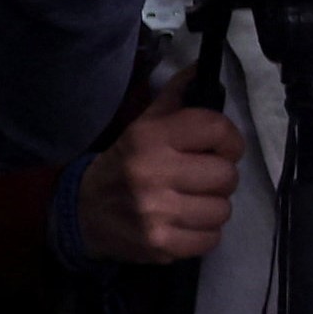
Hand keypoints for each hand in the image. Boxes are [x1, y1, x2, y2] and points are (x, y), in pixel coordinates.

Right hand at [80, 103, 241, 263]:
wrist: (83, 213)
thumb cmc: (124, 164)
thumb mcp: (143, 125)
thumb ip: (176, 97)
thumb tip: (202, 68)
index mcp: (151, 137)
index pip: (217, 129)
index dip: (230, 139)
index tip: (221, 147)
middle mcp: (153, 173)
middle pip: (227, 174)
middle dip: (220, 176)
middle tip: (202, 178)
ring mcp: (156, 213)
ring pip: (223, 209)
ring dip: (213, 206)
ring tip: (192, 201)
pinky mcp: (160, 245)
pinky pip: (211, 239)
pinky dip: (204, 233)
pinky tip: (185, 223)